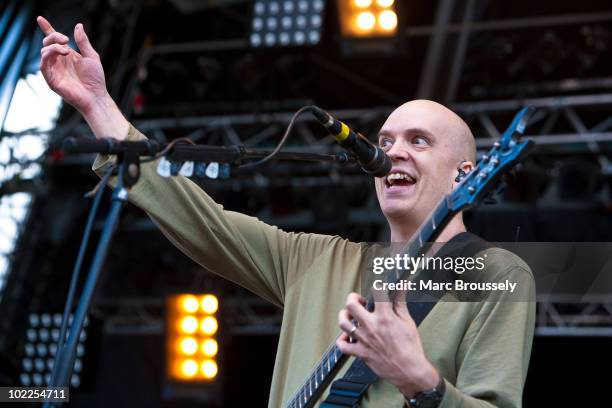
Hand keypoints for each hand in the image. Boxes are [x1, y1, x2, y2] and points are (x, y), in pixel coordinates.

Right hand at [37, 16, 128, 139]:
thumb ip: (83, 42)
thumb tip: (78, 25)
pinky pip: (43, 65)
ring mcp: (54, 71)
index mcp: (67, 56)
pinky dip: (49, 56)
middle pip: (47, 43)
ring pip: (44, 52)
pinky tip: (61, 54)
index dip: (47, 29)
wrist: (96, 96)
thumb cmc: (95, 79)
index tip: (40, 19)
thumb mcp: (91, 56)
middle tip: (67, 40)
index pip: (53, 41)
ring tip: (67, 50)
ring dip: (54, 47)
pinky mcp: (51, 80)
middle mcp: (59, 62)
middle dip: (54, 37)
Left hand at [336, 292, 439, 397]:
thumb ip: (400, 302)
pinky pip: (342, 346)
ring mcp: (364, 340)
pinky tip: (348, 336)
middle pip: (351, 304)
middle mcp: (371, 327)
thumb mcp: (408, 321)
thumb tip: (401, 288)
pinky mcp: (360, 353)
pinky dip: (342, 340)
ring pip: (343, 323)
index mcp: (385, 317)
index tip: (376, 285)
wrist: (410, 371)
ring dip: (345, 316)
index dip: (376, 285)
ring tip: (351, 315)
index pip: (376, 291)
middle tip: (359, 300)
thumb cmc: (410, 348)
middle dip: (353, 297)